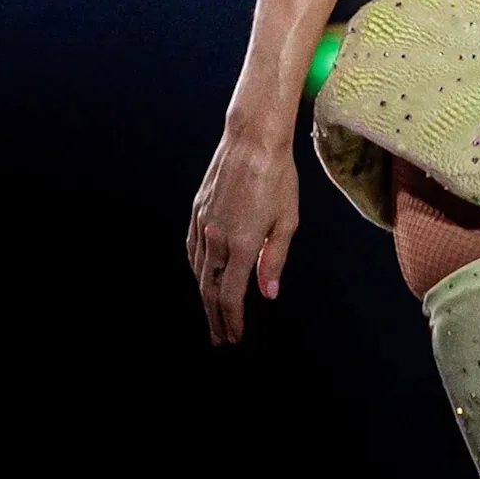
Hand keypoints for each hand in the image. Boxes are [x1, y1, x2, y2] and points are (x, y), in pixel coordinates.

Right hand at [187, 128, 299, 343]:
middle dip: (215, 318)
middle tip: (220, 338)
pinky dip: (196, 269)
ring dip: (204, 297)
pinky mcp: (197, 211)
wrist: (252, 140)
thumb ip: (275, 258)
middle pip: (209, 290)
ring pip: (198, 271)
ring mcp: (203, 224)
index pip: (231, 295)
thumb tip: (268, 293)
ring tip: (212, 314)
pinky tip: (201, 276)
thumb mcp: (287, 220)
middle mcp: (217, 238)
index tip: (235, 336)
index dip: (232, 320)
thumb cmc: (277, 177)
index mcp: (242, 244)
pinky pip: (192, 249)